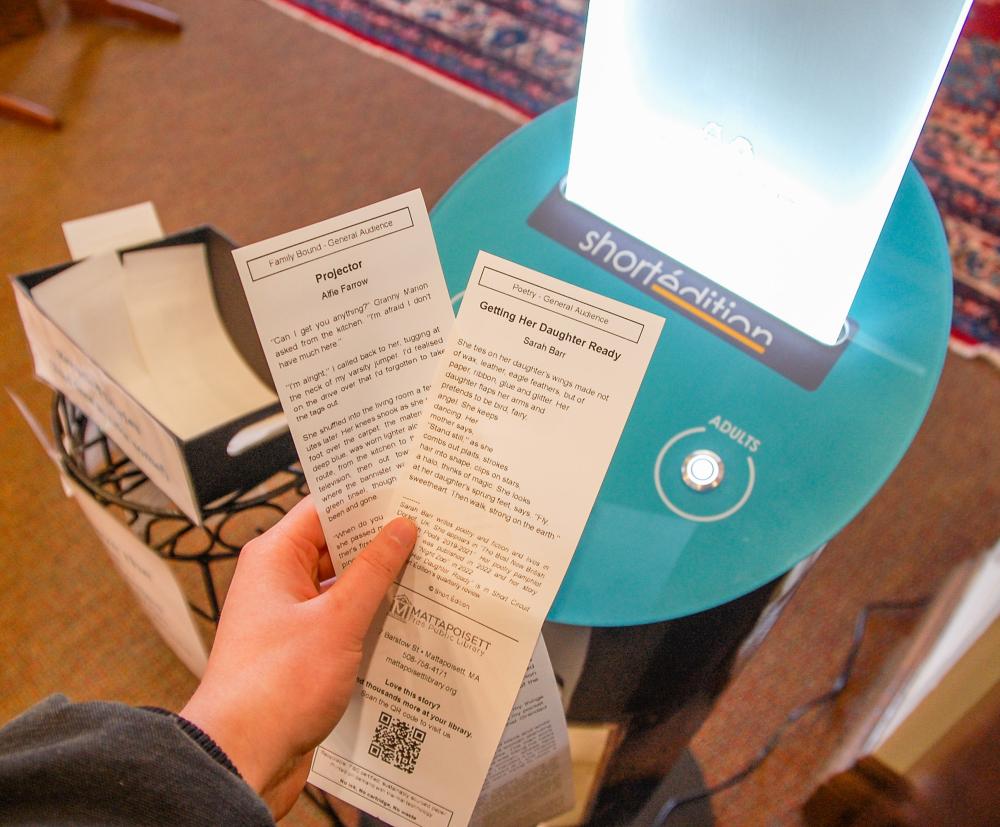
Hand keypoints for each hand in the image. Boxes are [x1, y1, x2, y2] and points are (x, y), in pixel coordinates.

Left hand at [180, 497, 416, 817]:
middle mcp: (276, 582)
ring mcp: (286, 617)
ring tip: (424, 578)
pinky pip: (338, 620)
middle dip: (379, 545)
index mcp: (273, 558)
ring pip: (339, 586)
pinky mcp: (298, 650)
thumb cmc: (273, 688)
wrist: (241, 758)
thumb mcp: (338, 620)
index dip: (364, 499)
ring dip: (375, 586)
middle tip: (426, 536)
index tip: (405, 494)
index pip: (323, 508)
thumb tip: (399, 531)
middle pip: (334, 547)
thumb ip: (373, 572)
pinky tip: (402, 623)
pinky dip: (365, 619)